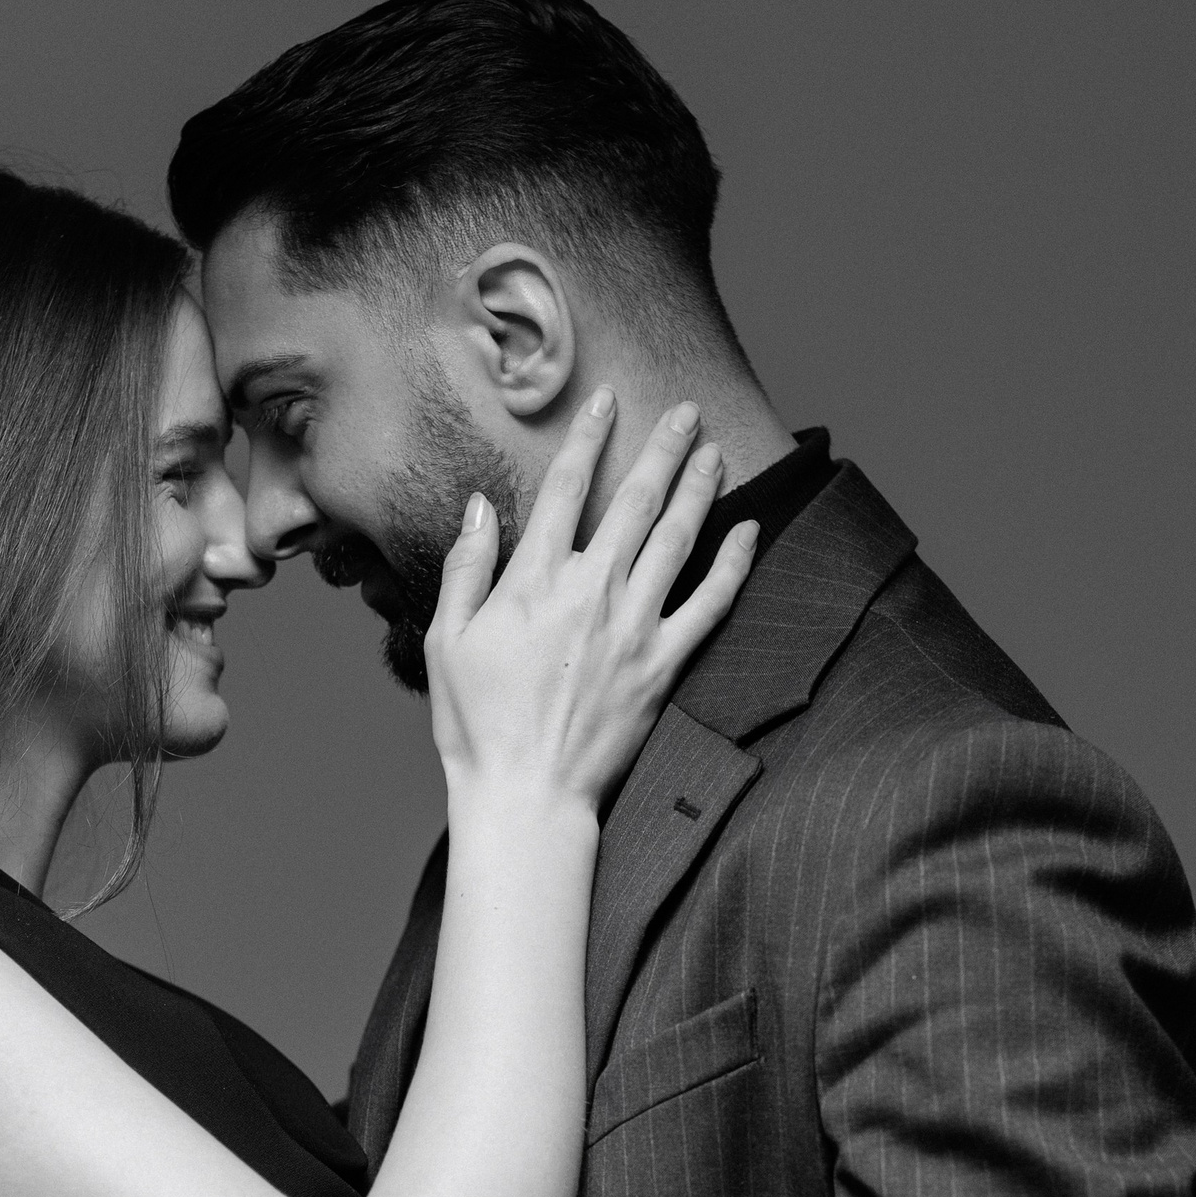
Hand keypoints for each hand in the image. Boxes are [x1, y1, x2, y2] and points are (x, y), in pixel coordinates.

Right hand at [426, 390, 755, 812]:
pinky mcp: (663, 664)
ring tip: (715, 451)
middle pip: (635, 499)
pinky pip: (711, 604)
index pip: (565, 487)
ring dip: (700, 488)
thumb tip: (478, 505)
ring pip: (677, 539)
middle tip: (686, 410)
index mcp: (534, 581)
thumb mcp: (446, 641)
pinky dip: (734, 565)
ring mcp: (634, 626)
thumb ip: (467, 567)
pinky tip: (749, 532)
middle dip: (662, 447)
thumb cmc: (476, 725)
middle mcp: (591, 591)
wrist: (526, 795)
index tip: (608, 401)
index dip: (589, 436)